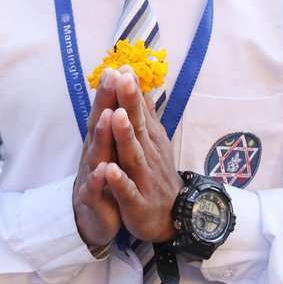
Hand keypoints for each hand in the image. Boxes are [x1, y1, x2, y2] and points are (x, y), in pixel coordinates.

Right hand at [72, 68, 121, 249]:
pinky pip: (96, 189)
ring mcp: (90, 175)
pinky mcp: (91, 199)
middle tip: (110, 78)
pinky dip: (100, 180)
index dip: (113, 90)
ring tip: (107, 116)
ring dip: (102, 135)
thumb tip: (126, 95)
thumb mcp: (115, 149)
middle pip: (98, 124)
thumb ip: (119, 123)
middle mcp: (94, 152)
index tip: (120, 66)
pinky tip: (104, 170)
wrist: (97, 219)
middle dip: (104, 101)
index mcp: (103, 141)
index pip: (108, 110)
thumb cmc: (109, 178)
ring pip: (96, 153)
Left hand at [106, 66, 182, 243]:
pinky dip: (119, 181)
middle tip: (122, 78)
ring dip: (125, 135)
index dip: (130, 90)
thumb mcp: (154, 142)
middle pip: (137, 126)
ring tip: (116, 116)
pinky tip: (110, 171)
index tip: (122, 66)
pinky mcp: (137, 202)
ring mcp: (143, 178)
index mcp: (147, 139)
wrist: (172, 217)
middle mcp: (147, 154)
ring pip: (133, 154)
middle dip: (129, 103)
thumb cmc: (157, 174)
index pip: (137, 110)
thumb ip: (146, 116)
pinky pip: (127, 191)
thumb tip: (142, 87)